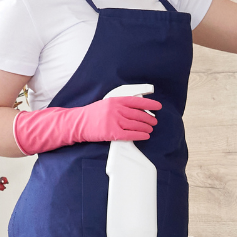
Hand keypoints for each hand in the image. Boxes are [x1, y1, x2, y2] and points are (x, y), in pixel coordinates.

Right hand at [13, 94, 160, 153]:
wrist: (78, 123)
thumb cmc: (93, 114)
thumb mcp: (107, 103)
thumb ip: (121, 104)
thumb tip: (137, 108)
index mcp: (115, 100)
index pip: (137, 101)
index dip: (149, 104)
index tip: (158, 106)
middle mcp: (116, 109)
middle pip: (138, 114)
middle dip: (149, 118)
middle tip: (155, 121)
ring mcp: (114, 121)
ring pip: (136, 124)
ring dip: (146, 127)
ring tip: (151, 128)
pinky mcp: (112, 133)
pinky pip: (130, 135)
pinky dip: (140, 135)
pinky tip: (145, 136)